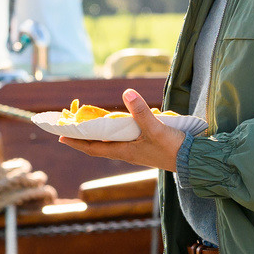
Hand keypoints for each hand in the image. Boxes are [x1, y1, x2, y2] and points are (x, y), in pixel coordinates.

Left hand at [59, 89, 183, 172]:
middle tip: (69, 128)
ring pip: (110, 142)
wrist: (193, 160)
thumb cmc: (173, 148)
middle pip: (98, 145)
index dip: (76, 142)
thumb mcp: (156, 128)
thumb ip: (141, 111)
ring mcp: (136, 151)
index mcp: (124, 151)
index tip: (60, 137)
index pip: (93, 148)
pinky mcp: (145, 147)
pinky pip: (123, 140)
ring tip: (87, 124)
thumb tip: (126, 92)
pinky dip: (115, 132)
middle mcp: (127, 152)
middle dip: (83, 137)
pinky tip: (117, 123)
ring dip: (98, 134)